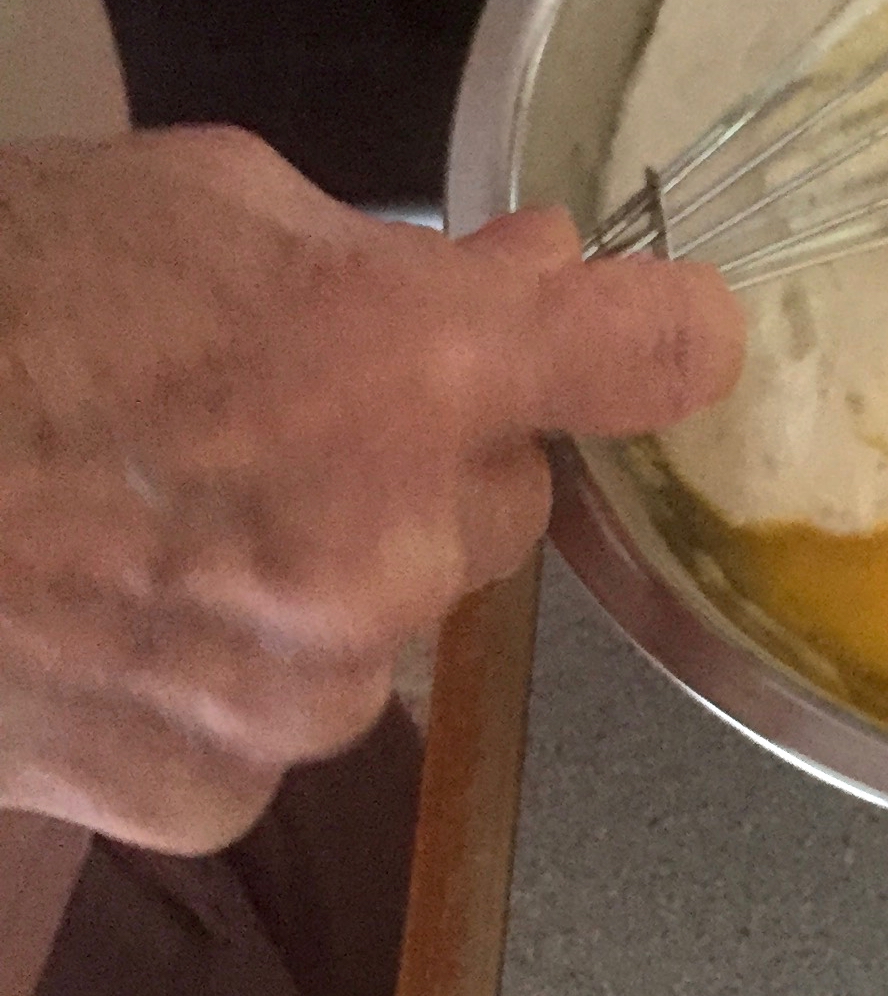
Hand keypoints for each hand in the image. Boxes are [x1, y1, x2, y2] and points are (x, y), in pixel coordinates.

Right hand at [0, 129, 742, 851]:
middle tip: (283, 416)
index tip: (660, 332)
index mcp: (412, 370)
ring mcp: (303, 690)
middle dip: (430, 463)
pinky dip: (225, 676)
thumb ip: (392, 252)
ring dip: (324, 575)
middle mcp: (391, 548)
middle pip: (503, 507)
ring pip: (390, 623)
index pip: (652, 356)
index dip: (664, 335)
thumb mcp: (200, 203)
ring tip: (159, 515)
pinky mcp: (211, 793)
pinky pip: (278, 724)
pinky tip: (114, 608)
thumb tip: (534, 267)